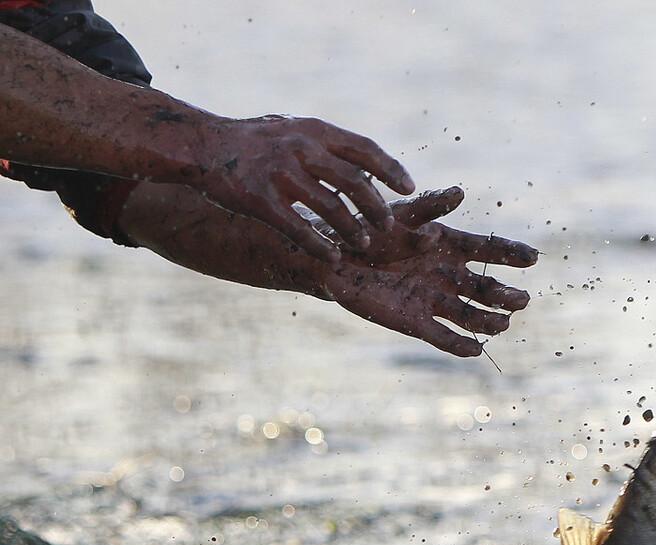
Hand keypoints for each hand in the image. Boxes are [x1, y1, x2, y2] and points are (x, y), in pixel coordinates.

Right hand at [194, 115, 413, 261]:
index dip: (390, 169)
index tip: (410, 188)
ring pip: (332, 208)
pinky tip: (333, 258)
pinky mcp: (259, 199)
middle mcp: (300, 148)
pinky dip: (320, 246)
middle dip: (376, 208)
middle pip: (355, 182)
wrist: (199, 143)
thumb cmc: (253, 141)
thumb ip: (326, 145)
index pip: (364, 148)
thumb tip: (368, 164)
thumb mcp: (293, 130)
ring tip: (364, 244)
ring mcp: (280, 173)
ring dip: (353, 230)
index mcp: (313, 130)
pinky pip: (298, 228)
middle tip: (388, 226)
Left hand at [317, 187, 538, 356]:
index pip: (488, 250)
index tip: (532, 257)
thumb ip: (429, 207)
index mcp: (450, 246)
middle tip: (521, 300)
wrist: (336, 258)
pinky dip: (458, 345)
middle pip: (485, 288)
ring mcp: (433, 300)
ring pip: (469, 315)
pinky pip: (442, 337)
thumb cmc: (370, 229)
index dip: (511, 254)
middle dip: (504, 295)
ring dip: (488, 322)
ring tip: (503, 324)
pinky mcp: (414, 322)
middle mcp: (448, 275)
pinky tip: (476, 350)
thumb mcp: (401, 214)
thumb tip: (460, 193)